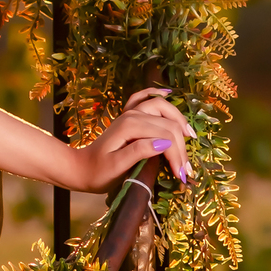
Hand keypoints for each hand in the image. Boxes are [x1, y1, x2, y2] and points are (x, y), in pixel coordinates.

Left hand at [64, 86, 190, 191]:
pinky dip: (157, 94)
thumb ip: (139, 152)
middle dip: (181, 146)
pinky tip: (168, 94)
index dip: (176, 156)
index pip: (165, 136)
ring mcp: (130, 113)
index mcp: (130, 126)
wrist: (81, 168)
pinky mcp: (129, 116)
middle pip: (168, 124)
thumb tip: (164, 143)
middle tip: (186, 170)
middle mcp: (133, 115)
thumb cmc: (98, 172)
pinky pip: (144, 98)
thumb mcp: (117, 167)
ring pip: (162, 109)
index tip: (181, 177)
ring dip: (178, 122)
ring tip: (190, 136)